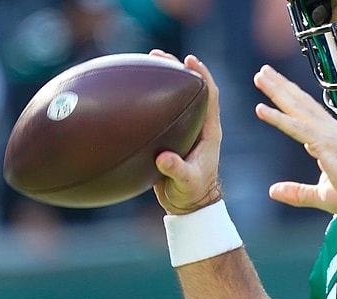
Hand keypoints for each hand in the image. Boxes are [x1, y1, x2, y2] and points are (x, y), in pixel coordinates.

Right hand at [152, 50, 222, 214]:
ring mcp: (184, 130)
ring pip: (174, 98)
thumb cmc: (192, 194)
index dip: (203, 75)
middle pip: (191, 89)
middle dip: (177, 68)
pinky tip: (126, 94)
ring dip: (161, 80)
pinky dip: (146, 101)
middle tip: (158, 55)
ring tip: (142, 63)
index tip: (190, 60)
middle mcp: (198, 126)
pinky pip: (159, 113)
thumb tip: (162, 158)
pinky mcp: (170, 137)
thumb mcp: (186, 182)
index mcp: (209, 132)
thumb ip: (176, 170)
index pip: (210, 96)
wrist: (187, 205)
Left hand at [253, 65, 336, 217]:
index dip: (291, 98)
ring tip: (260, 76)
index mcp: (331, 139)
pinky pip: (296, 128)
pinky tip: (261, 109)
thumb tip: (273, 191)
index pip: (307, 114)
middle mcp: (330, 131)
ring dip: (277, 91)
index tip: (275, 85)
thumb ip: (296, 192)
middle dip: (281, 86)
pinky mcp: (324, 144)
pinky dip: (278, 118)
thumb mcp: (321, 195)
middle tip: (263, 72)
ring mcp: (328, 135)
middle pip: (301, 103)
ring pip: (297, 108)